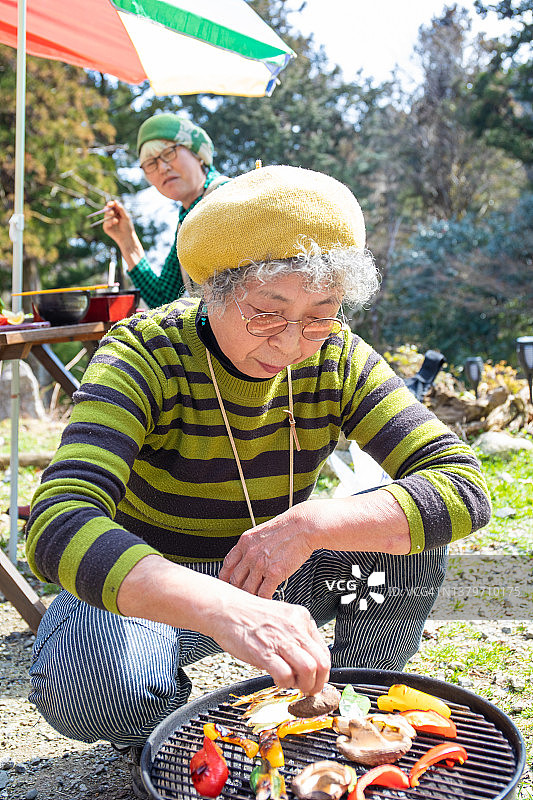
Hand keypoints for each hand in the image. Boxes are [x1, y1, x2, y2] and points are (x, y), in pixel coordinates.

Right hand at [102, 201, 143, 267]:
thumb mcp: (126, 217)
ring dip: (110, 216)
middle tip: (112, 213)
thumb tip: (116, 201)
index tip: (111, 204)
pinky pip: (105, 223)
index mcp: (117, 212)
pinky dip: (109, 222)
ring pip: (105, 215)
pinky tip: (114, 223)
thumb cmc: (128, 227)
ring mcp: (108, 221)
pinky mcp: (106, 227)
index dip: (110, 204)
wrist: (127, 237)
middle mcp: (112, 216)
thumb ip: (121, 209)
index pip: (112, 206)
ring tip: (116, 220)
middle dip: (109, 210)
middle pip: (107, 209)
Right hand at [209, 590, 330, 694]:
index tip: (316, 679)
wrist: (225, 609)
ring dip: (305, 685)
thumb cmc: (249, 616)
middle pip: (321, 662)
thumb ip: (295, 635)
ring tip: (294, 686)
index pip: (324, 651)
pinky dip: (285, 684)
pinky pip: (285, 675)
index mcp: (301, 618)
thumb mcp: (281, 618)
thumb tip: (307, 661)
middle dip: (318, 683)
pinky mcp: (264, 652)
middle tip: (309, 689)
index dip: (323, 672)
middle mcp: (294, 628)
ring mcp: (280, 639)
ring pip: (309, 669)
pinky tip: (279, 681)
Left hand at [219, 502, 320, 597]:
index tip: (225, 585)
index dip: (224, 578)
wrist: (304, 526)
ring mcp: (260, 565)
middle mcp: (250, 554)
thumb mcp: (261, 532)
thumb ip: (251, 546)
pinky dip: (264, 600)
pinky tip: (266, 602)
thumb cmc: (287, 528)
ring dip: (251, 597)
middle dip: (237, 591)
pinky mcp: (274, 574)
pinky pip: (264, 594)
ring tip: (253, 602)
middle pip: (235, 580)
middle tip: (239, 597)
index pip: (227, 565)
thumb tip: (246, 558)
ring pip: (248, 590)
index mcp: (244, 543)